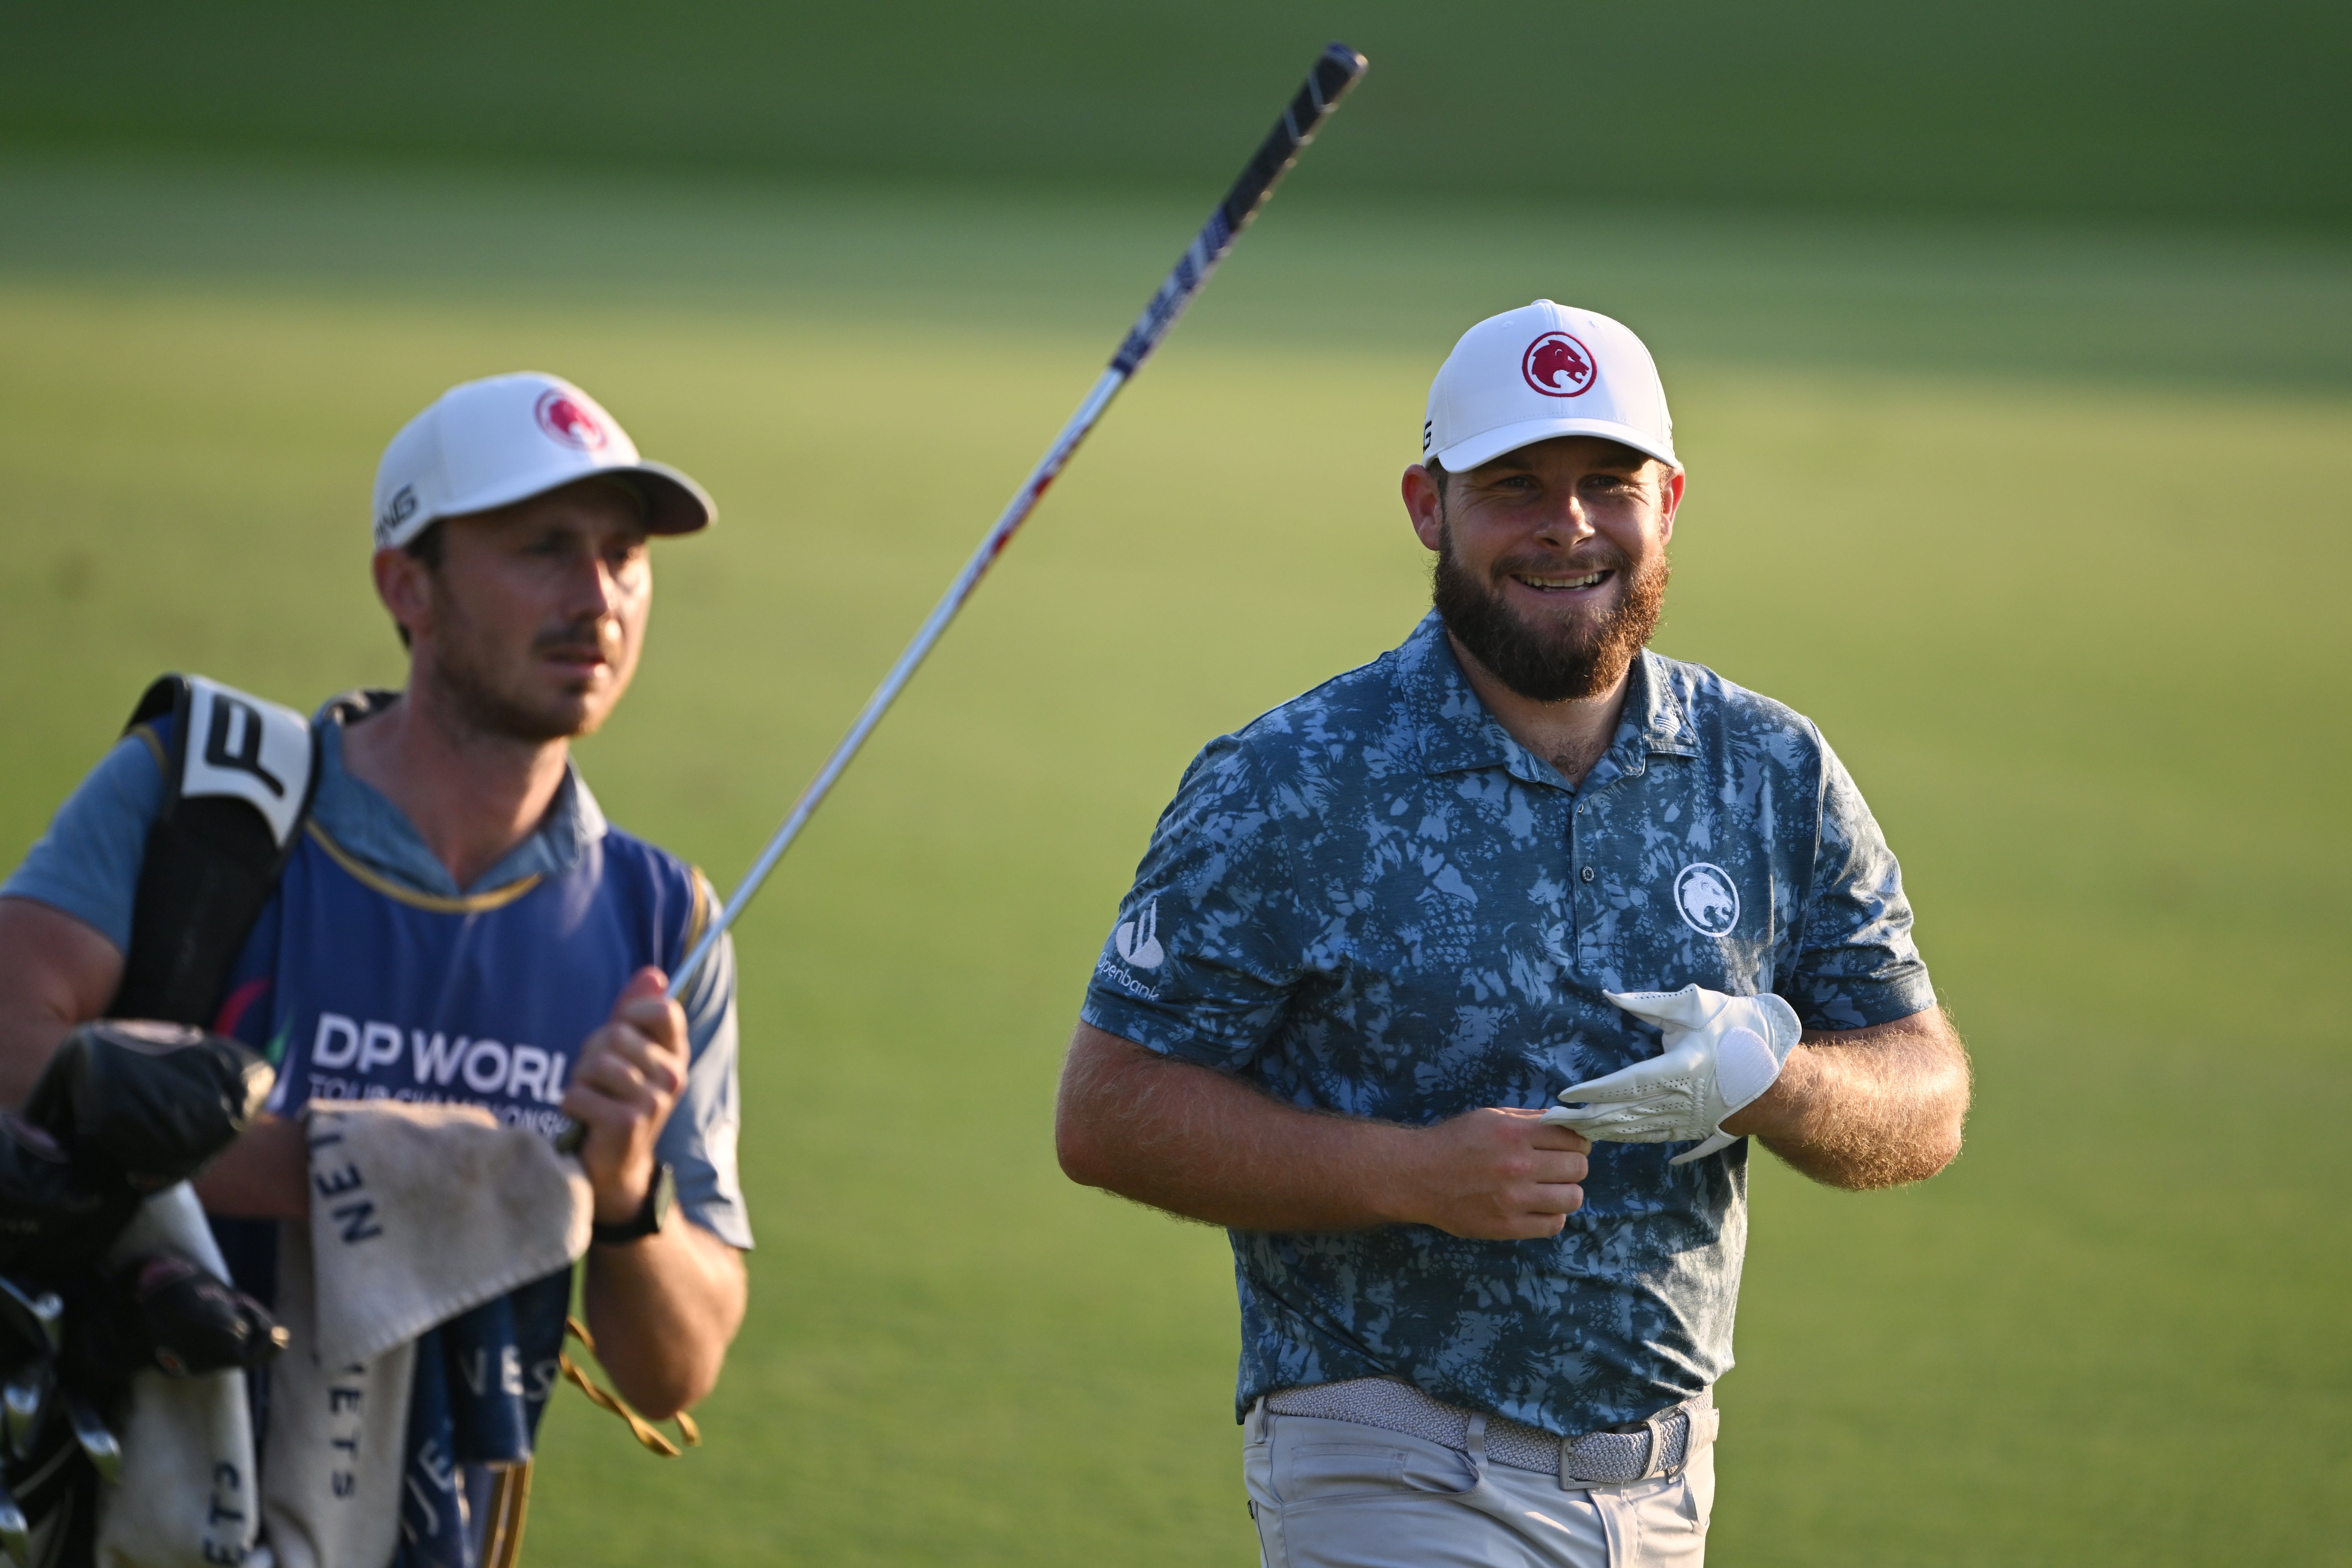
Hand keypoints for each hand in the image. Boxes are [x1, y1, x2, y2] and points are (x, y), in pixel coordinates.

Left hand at [562, 967, 687, 1225]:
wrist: (616, 1167)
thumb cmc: (617, 1102)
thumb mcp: (627, 1055)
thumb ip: (634, 1014)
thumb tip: (653, 973)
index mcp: (675, 1056)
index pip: (664, 1011)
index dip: (631, 1012)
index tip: (618, 1030)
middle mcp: (671, 1077)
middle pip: (617, 1035)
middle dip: (592, 1053)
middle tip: (595, 1079)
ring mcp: (652, 1102)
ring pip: (596, 1064)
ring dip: (579, 1081)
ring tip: (589, 1098)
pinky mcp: (627, 1123)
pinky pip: (579, 1094)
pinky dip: (571, 1105)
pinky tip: (583, 1118)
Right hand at [1390, 1108, 1590, 1239]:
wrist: (1416, 1176)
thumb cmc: (1453, 1142)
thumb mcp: (1489, 1117)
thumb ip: (1529, 1119)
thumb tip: (1566, 1122)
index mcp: (1515, 1133)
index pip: (1573, 1138)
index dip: (1576, 1142)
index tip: (1568, 1146)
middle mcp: (1518, 1165)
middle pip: (1578, 1168)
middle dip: (1573, 1165)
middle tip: (1558, 1167)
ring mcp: (1514, 1199)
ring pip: (1573, 1198)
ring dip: (1566, 1192)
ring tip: (1550, 1189)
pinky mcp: (1508, 1226)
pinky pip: (1554, 1225)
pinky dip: (1552, 1216)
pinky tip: (1538, 1207)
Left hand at [1542, 985, 1800, 1164]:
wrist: (1788, 1077)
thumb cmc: (1742, 1031)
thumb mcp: (1700, 1006)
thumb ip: (1654, 1003)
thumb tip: (1613, 996)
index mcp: (1681, 1069)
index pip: (1625, 1084)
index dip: (1593, 1091)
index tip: (1564, 1095)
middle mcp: (1682, 1101)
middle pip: (1624, 1114)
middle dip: (1584, 1119)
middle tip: (1550, 1122)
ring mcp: (1691, 1120)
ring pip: (1636, 1130)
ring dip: (1601, 1132)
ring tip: (1571, 1132)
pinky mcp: (1699, 1128)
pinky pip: (1659, 1138)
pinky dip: (1632, 1139)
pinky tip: (1616, 1142)